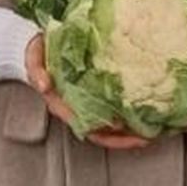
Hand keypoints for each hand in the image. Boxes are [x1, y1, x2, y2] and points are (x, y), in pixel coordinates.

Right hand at [25, 35, 152, 151]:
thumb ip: (37, 71)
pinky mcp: (96, 96)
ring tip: (152, 131)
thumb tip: (45, 86)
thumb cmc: (39, 54)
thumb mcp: (34, 59)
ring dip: (130, 132)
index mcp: (62, 104)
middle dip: (123, 138)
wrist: (42, 46)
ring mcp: (87, 104)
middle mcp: (76, 108)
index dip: (101, 130)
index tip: (120, 128)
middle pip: (101, 132)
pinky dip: (129, 116)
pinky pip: (113, 110)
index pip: (83, 123)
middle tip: (145, 138)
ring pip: (110, 126)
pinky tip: (144, 114)